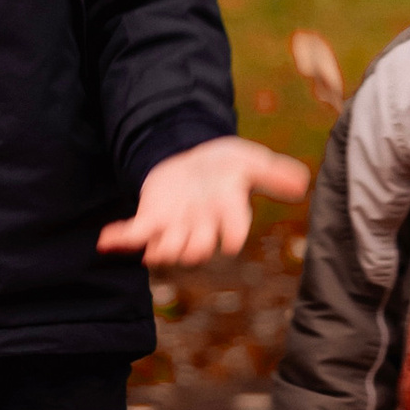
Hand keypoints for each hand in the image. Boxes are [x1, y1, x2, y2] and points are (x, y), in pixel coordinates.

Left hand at [98, 135, 310, 265]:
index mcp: (228, 213)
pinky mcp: (151, 219)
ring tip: (152, 250)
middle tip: (190, 248)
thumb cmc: (225, 165)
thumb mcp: (249, 161)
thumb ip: (273, 173)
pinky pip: (136, 235)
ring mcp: (175, 227)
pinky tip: (105, 240)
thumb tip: (303, 181)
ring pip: (168, 248)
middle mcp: (202, 226)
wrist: (193, 159)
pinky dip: (120, 240)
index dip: (232, 233)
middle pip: (198, 247)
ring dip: (160, 249)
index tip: (232, 239)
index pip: (233, 228)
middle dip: (193, 248)